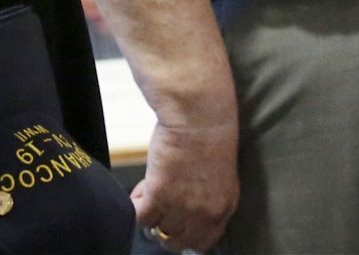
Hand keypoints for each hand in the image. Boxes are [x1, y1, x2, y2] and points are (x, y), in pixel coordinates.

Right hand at [132, 110, 237, 250]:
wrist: (198, 117)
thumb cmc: (208, 135)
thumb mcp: (218, 175)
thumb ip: (207, 197)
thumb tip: (185, 210)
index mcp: (223, 209)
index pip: (202, 243)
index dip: (185, 234)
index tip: (175, 225)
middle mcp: (204, 214)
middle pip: (178, 242)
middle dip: (165, 228)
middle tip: (158, 210)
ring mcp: (182, 207)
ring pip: (157, 229)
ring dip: (150, 213)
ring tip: (147, 193)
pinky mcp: (159, 194)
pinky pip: (140, 217)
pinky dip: (135, 206)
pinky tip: (139, 193)